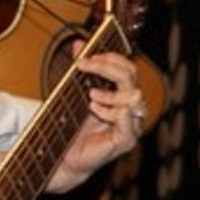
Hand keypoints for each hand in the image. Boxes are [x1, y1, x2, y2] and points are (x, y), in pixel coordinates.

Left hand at [48, 48, 143, 192]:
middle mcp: (131, 107)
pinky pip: (127, 120)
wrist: (66, 156)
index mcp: (122, 94)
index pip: (128, 68)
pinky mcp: (126, 140)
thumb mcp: (76, 91)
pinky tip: (95, 109)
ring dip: (109, 92)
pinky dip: (110, 111)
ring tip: (90, 95)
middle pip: (131, 77)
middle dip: (106, 67)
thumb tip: (79, 43)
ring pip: (134, 97)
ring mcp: (131, 124)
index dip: (110, 58)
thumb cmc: (75, 126)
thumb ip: (82, 69)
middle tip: (84, 65)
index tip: (87, 55)